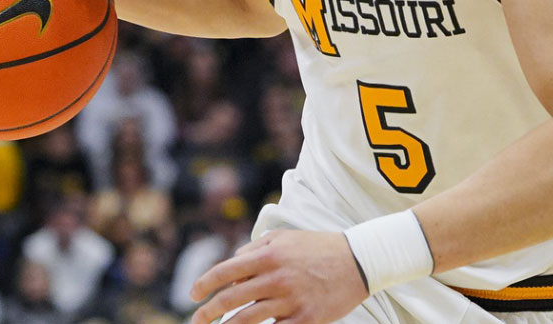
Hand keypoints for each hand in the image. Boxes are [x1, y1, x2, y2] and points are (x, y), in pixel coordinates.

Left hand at [190, 230, 368, 323]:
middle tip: (197, 320)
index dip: (204, 284)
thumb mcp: (285, 238)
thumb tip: (233, 265)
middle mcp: (277, 277)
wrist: (360, 261)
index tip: (193, 295)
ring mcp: (291, 300)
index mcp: (269, 255)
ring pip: (247, 320)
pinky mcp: (305, 319)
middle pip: (230, 299)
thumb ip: (256, 249)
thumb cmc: (318, 247)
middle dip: (207, 312)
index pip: (226, 271)